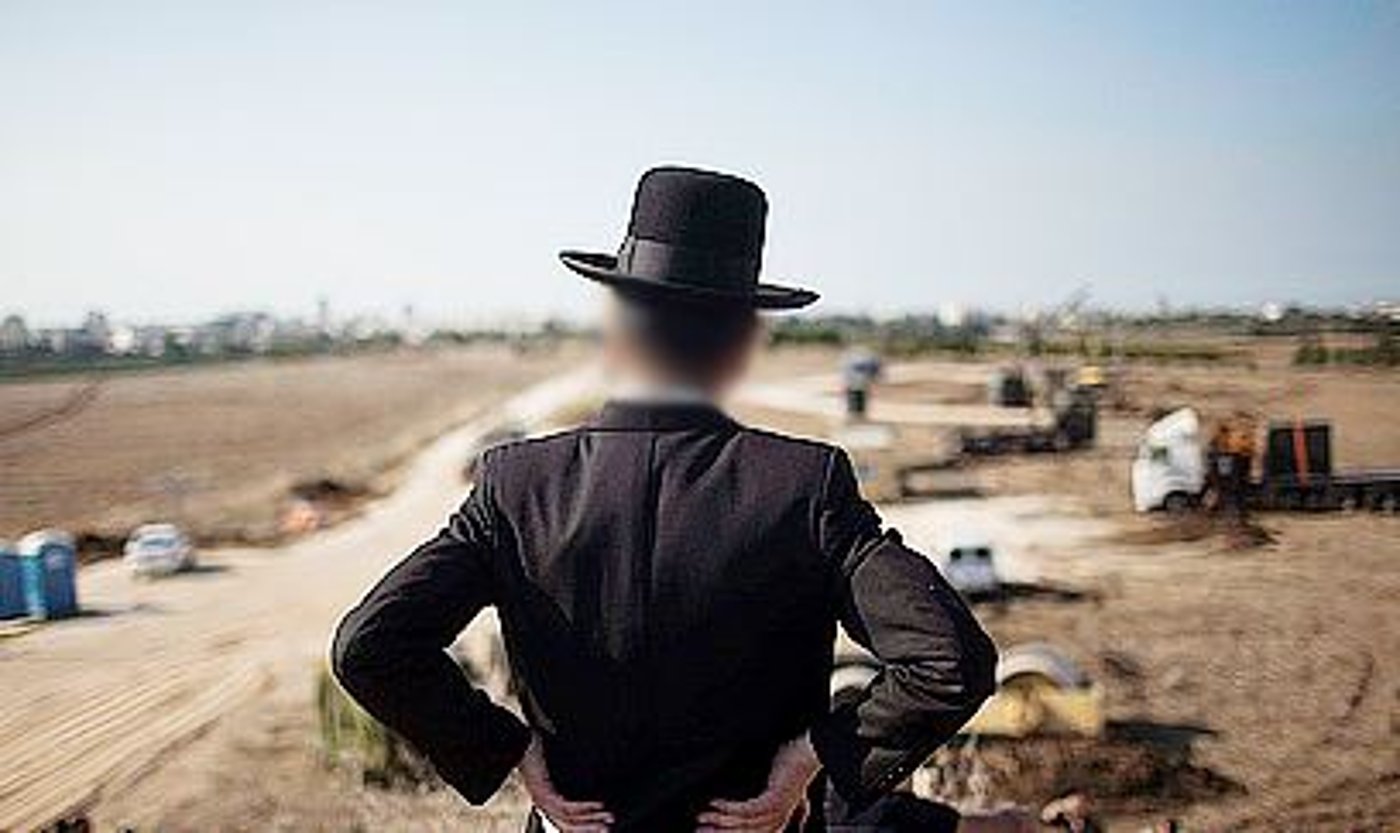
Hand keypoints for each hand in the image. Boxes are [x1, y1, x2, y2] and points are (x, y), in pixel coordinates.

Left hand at [517, 734, 613, 831]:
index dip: (584, 825)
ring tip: (609, 819)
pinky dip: (584, 808)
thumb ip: (570, 774)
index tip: (603, 823)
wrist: (521, 739)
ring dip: (591, 821)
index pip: (566, 822)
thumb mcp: (557, 765)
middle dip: (590, 828)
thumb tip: (590, 772)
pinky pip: (566, 806)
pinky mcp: (544, 793)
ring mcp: (542, 800)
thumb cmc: (538, 748)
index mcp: (546, 800)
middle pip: (568, 825)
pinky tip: (599, 805)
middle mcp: (543, 804)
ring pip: (568, 820)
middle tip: (609, 829)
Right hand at [697, 733, 820, 831]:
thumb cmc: (797, 762)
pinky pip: (748, 809)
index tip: (712, 830)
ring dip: (720, 822)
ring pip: (745, 824)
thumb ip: (791, 803)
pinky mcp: (774, 798)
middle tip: (699, 830)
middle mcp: (779, 816)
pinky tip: (715, 803)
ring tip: (701, 818)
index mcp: (781, 816)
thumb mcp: (793, 786)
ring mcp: (777, 809)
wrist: (811, 749)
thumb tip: (795, 818)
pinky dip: (730, 809)